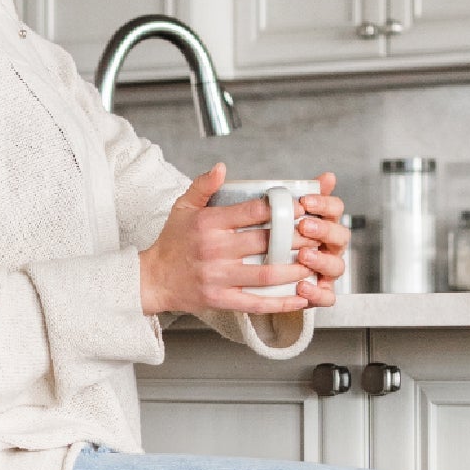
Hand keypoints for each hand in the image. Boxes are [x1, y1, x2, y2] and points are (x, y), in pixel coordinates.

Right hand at [139, 166, 350, 315]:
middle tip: (316, 235)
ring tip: (314, 263)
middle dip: (296, 238)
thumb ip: (203, 186)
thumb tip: (222, 167)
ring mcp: (218, 277)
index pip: (252, 212)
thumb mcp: (182, 208)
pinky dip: (281, 302)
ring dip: (295, 269)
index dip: (280, 208)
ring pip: (266, 273)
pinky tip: (301, 297)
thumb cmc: (172, 242)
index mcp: (209, 224)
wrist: (153, 279)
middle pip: (265, 242)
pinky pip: (256, 302)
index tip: (301, 207)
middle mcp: (215, 250)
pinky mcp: (221, 299)